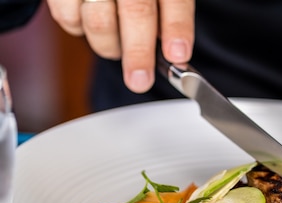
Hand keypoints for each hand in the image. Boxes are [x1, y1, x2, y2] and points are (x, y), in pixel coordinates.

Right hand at [46, 0, 194, 92]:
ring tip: (118, 48)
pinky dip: (80, 30)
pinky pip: (68, 18)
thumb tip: (173, 52)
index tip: (178, 56)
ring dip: (110, 46)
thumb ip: (168, 13)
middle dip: (140, 52)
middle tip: (140, 81)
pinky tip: (91, 25)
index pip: (175, 0)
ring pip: (99, 21)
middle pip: (136, 10)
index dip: (177, 28)